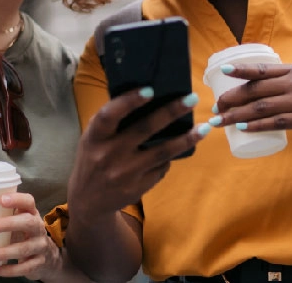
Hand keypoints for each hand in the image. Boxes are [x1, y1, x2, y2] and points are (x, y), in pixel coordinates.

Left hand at [0, 192, 56, 278]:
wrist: (47, 257)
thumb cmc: (23, 235)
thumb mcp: (16, 223)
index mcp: (31, 214)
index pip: (28, 202)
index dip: (17, 199)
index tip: (1, 199)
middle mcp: (38, 228)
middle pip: (28, 223)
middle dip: (8, 224)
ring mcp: (40, 246)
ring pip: (23, 248)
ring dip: (2, 252)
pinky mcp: (38, 263)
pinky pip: (24, 268)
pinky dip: (8, 270)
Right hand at [67, 89, 207, 222]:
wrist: (88, 202)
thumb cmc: (93, 159)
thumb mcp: (93, 139)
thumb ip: (110, 122)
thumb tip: (147, 97)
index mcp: (94, 138)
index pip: (109, 115)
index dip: (129, 102)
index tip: (150, 90)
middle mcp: (108, 155)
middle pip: (144, 130)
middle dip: (171, 112)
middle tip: (192, 99)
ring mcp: (125, 173)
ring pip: (162, 152)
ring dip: (185, 139)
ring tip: (203, 128)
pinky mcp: (137, 188)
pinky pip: (161, 168)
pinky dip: (170, 157)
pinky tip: (178, 148)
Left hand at [213, 63, 291, 134]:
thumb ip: (287, 78)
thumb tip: (263, 83)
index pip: (261, 69)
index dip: (241, 70)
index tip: (223, 72)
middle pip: (255, 90)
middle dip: (231, 98)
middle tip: (215, 105)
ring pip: (260, 108)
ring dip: (236, 114)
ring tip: (219, 120)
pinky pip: (274, 123)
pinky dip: (255, 125)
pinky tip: (241, 127)